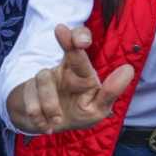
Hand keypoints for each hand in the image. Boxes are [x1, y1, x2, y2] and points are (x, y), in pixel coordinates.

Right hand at [7, 24, 134, 133]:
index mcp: (82, 70)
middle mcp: (64, 68)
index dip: (79, 35)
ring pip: (44, 78)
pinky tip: (46, 126)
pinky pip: (30, 97)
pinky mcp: (27, 89)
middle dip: (67, 41)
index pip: (81, 45)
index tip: (82, 39)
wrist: (47, 126)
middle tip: (60, 28)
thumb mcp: (96, 109)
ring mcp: (44, 76)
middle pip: (67, 51)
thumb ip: (110, 92)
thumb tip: (128, 70)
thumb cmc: (77, 113)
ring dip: (51, 105)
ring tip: (57, 122)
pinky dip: (38, 116)